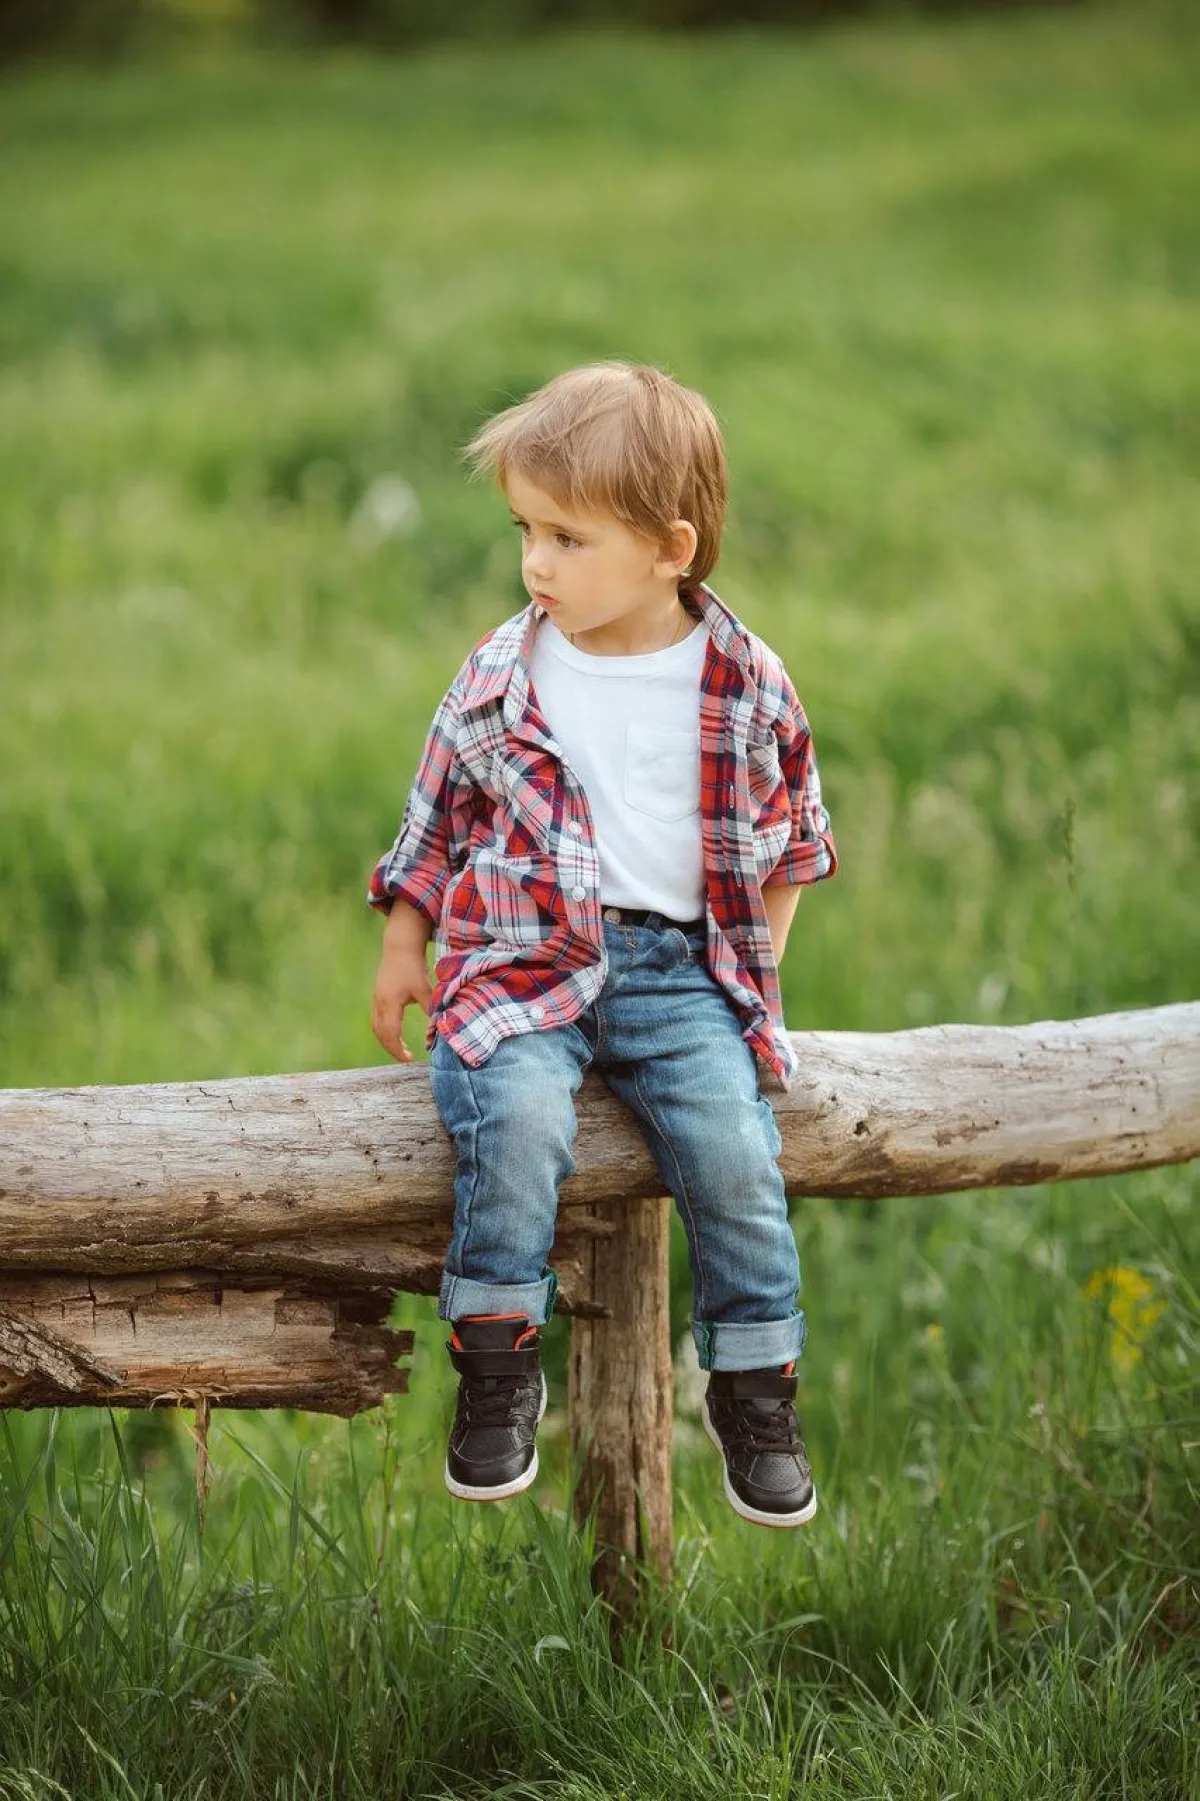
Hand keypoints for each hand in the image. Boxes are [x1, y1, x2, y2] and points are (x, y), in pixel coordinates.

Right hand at [371, 948, 433, 1063]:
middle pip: (380, 1034)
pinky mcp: (378, 996)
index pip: (391, 1034)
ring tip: (402, 1049)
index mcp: (389, 1004)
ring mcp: (376, 1000)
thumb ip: (431, 1009)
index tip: (409, 1059)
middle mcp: (379, 1004)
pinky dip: (385, 1031)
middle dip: (392, 1048)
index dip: (398, 1050)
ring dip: (387, 1040)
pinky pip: (377, 1020)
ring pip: (376, 1028)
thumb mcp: (425, 989)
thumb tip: (437, 1029)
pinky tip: (396, 1033)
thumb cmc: (413, 967)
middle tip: (407, 1058)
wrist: (400, 947)